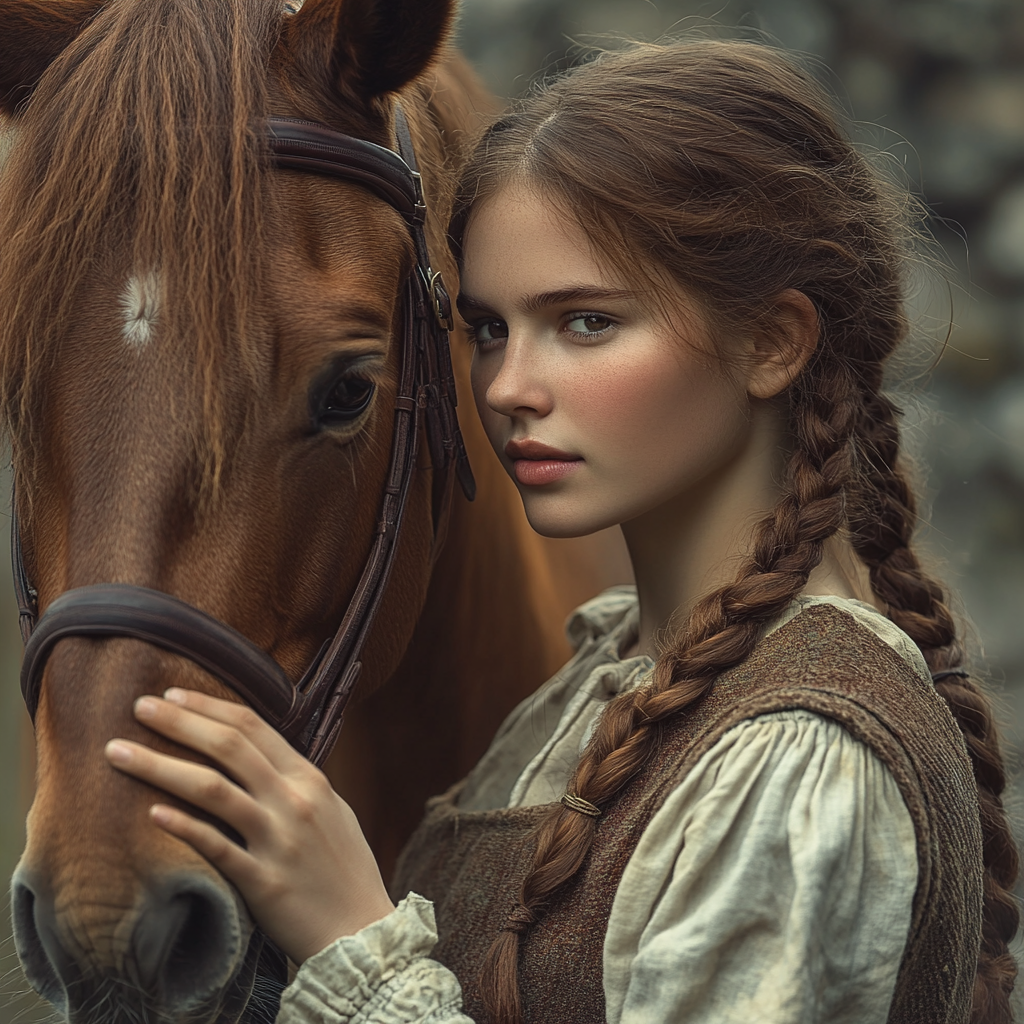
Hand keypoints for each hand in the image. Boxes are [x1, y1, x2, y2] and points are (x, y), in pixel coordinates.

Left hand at [104, 688, 394, 963]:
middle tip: (137, 706)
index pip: (254, 726)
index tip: (171, 694)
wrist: (362, 931)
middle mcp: (294, 800)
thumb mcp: (331, 810)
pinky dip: (184, 826)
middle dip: (180, 722)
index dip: (209, 706)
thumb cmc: (343, 869)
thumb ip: (296, 781)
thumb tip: (257, 756)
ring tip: (119, 752)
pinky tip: (153, 812)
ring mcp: (279, 840)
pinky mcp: (265, 882)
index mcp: (310, 778)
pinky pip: (218, 847)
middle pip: (230, 746)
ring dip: (161, 766)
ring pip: (213, 789)